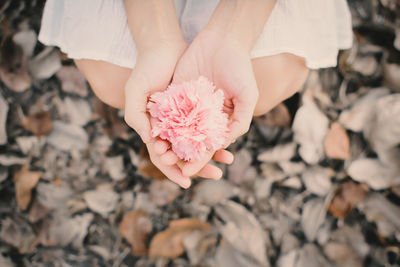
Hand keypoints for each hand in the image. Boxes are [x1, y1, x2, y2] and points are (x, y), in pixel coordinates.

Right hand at [124, 43, 232, 187]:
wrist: (164, 45)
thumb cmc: (147, 68)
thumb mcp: (136, 91)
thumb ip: (136, 116)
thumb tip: (148, 139)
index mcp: (152, 127)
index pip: (161, 156)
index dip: (172, 170)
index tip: (187, 182)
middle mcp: (168, 126)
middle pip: (183, 153)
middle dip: (199, 166)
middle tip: (217, 174)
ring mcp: (182, 117)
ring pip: (197, 141)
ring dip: (211, 153)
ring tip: (227, 161)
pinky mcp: (195, 106)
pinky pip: (206, 125)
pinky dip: (214, 134)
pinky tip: (227, 140)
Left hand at [172, 29, 258, 175]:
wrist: (223, 40)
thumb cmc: (240, 69)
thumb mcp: (248, 97)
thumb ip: (240, 121)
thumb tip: (223, 144)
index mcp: (220, 122)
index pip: (207, 147)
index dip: (199, 161)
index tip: (187, 172)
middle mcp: (203, 118)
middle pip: (189, 143)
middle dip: (179, 155)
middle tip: (168, 164)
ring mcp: (188, 106)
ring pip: (175, 130)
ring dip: (167, 143)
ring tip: (159, 153)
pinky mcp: (176, 94)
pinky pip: (167, 111)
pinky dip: (160, 123)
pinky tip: (153, 134)